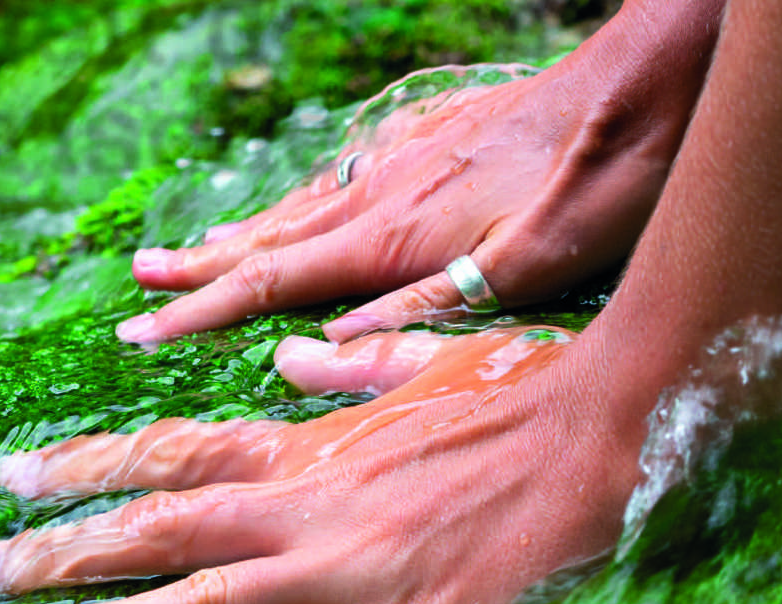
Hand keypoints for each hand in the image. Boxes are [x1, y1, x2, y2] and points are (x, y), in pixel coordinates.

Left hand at [0, 326, 636, 603]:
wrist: (608, 435)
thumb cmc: (517, 396)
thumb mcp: (421, 365)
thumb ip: (345, 365)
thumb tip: (289, 355)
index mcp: (303, 446)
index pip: (164, 453)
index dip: (78, 465)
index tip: (5, 475)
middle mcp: (301, 511)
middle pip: (150, 530)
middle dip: (52, 553)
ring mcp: (341, 579)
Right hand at [115, 59, 687, 344]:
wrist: (646, 82)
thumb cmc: (598, 181)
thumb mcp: (528, 268)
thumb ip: (424, 307)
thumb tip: (325, 343)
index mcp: (391, 238)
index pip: (270, 284)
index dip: (200, 312)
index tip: (139, 334)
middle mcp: (380, 196)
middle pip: (265, 243)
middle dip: (195, 274)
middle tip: (135, 292)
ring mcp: (399, 164)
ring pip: (295, 211)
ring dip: (233, 239)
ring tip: (183, 254)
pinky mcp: (427, 144)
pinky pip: (335, 184)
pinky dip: (291, 207)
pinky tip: (289, 210)